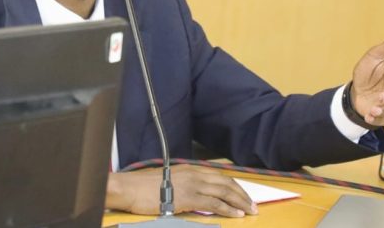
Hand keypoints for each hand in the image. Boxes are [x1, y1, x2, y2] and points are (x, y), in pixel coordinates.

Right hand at [105, 164, 257, 216]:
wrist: (130, 188)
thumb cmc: (143, 187)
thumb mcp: (168, 181)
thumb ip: (184, 185)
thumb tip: (196, 196)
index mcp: (190, 169)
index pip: (218, 176)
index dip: (233, 186)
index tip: (243, 194)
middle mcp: (194, 173)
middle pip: (225, 182)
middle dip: (241, 194)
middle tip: (253, 205)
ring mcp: (192, 184)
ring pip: (223, 192)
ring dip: (239, 202)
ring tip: (250, 210)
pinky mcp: (189, 197)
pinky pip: (214, 203)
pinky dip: (228, 208)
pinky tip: (236, 215)